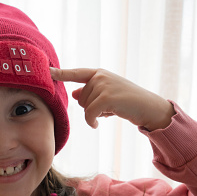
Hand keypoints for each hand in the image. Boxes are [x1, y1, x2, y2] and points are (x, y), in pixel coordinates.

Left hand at [50, 68, 174, 130]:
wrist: (149, 108)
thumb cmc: (128, 102)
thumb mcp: (107, 95)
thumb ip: (90, 93)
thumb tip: (74, 94)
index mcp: (99, 73)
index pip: (76, 73)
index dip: (60, 73)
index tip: (47, 70)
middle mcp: (100, 76)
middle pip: (80, 99)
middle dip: (91, 107)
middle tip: (110, 107)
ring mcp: (103, 85)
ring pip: (85, 107)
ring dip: (95, 114)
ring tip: (112, 110)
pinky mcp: (106, 97)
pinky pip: (89, 114)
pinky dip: (91, 122)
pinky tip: (97, 124)